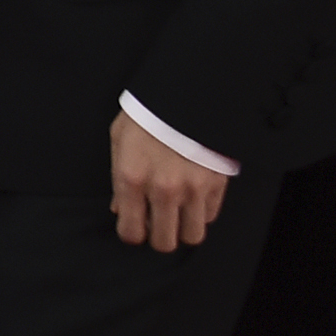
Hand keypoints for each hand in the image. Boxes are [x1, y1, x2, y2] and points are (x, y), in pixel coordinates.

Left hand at [110, 110, 229, 251]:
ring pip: (192, 235)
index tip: (134, 227)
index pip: (131, 232)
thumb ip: (118, 178)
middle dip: (158, 237)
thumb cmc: (147, 115)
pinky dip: (201, 213)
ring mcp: (193, 189)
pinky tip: (192, 198)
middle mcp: (163, 189)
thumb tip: (119, 207)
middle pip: (165, 242)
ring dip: (183, 228)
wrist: (187, 93)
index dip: (131, 234)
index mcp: (132, 178)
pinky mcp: (217, 184)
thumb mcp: (120, 139)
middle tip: (156, 224)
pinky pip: (210, 216)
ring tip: (176, 213)